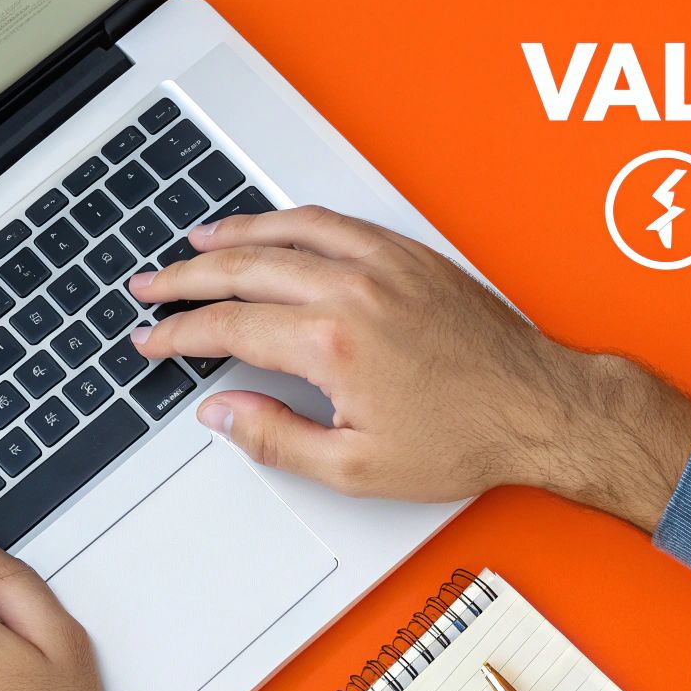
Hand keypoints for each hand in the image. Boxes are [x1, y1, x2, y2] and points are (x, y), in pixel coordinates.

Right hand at [129, 206, 690, 529]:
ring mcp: (385, 265)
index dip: (178, 335)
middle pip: (245, 268)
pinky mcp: (411, 256)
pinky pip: (335, 223)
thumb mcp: (356, 469)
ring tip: (195, 244)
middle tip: (150, 288)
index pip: (229, 326)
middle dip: (185, 278)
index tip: (151, 342)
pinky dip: (291, 221)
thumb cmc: (464, 439)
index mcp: (333, 343)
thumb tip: (222, 413)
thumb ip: (276, 439)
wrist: (540, 409)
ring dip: (233, 236)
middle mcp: (355, 290)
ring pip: (287, 233)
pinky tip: (274, 229)